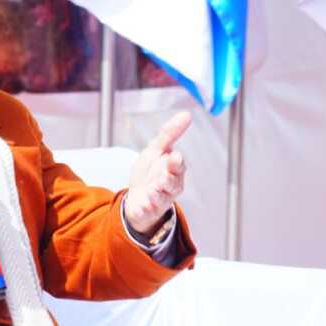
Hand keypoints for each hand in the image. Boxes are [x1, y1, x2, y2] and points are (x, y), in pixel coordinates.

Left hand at [124, 111, 190, 234]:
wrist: (137, 196)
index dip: (176, 163)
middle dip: (168, 180)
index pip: (178, 166)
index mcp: (173, 170)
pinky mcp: (147, 210)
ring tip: (152, 191)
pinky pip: (147, 211)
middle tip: (163, 177)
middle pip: (172, 183)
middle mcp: (169, 186)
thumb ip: (169, 134)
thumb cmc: (151, 171)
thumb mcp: (156, 149)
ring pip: (161, 198)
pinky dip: (144, 209)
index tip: (174, 157)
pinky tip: (141, 206)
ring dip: (157, 195)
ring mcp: (159, 200)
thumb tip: (187, 114)